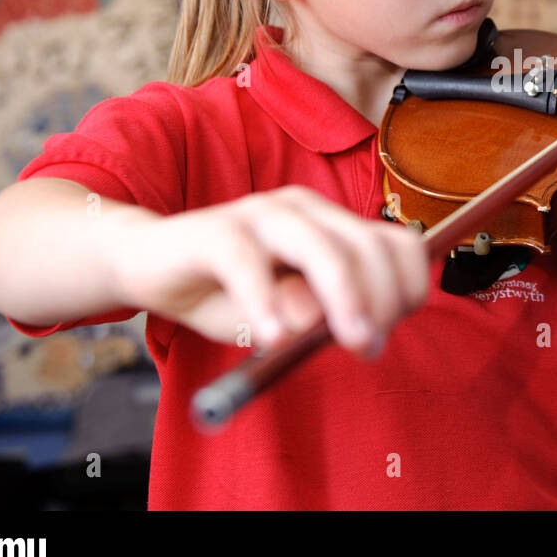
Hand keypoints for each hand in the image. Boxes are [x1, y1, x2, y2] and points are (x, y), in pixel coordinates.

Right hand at [106, 185, 430, 353]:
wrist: (147, 267)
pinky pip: (248, 261)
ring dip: (346, 298)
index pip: (397, 243)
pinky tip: (273, 336)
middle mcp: (304, 211)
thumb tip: (347, 325)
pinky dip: (266, 300)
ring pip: (322, 249)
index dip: (409, 285)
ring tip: (352, 341)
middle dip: (383, 300)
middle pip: (368, 246)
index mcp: (331, 225)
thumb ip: (318, 317)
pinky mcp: (215, 230)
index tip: (394, 329)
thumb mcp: (284, 316)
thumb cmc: (225, 293)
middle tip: (369, 346)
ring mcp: (260, 214)